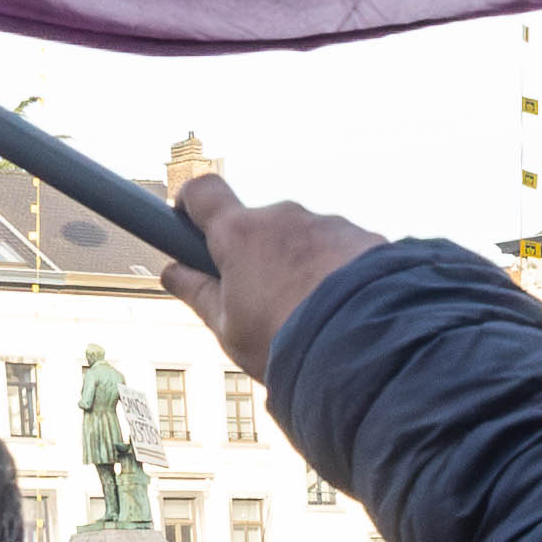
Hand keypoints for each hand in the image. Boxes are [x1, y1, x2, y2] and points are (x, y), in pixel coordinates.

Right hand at [158, 175, 388, 372]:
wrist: (367, 350)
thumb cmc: (286, 342)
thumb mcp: (228, 328)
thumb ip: (198, 294)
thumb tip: (173, 272)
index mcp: (240, 233)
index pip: (203, 191)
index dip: (193, 203)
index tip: (190, 223)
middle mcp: (285, 217)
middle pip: (261, 225)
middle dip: (259, 254)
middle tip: (266, 301)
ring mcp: (329, 225)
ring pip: (306, 240)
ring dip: (304, 266)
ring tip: (315, 316)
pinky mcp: (368, 238)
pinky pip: (345, 252)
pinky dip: (341, 273)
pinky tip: (348, 310)